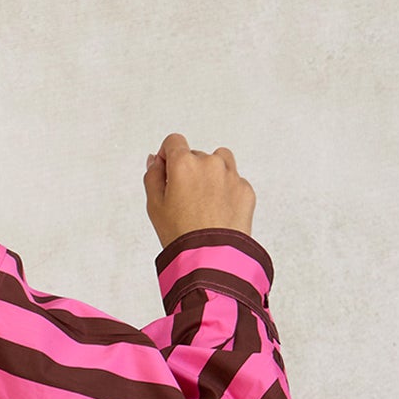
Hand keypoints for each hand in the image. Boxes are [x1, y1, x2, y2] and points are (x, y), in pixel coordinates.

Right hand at [143, 133, 254, 247]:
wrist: (211, 257)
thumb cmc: (180, 234)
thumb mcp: (154, 206)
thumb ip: (152, 176)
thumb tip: (155, 160)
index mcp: (184, 163)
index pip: (173, 142)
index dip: (167, 156)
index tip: (167, 172)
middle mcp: (209, 162)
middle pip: (196, 155)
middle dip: (190, 171)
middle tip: (185, 201)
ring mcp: (230, 175)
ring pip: (219, 161)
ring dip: (211, 173)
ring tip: (205, 201)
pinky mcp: (245, 189)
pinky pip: (234, 182)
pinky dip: (227, 192)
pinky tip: (218, 212)